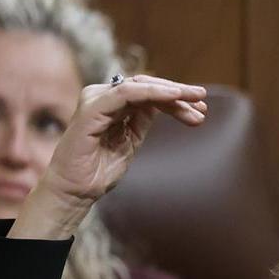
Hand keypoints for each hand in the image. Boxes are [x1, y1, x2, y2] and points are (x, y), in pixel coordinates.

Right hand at [11, 74, 207, 240]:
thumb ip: (140, 122)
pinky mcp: (92, 108)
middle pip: (146, 87)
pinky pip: (126, 93)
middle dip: (178, 94)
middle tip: (203, 101)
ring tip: (195, 101)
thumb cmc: (98, 171)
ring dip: (171, 92)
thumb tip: (163, 105)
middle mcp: (103, 97)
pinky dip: (151, 93)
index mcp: (111, 105)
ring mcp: (96, 100)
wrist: (75, 191)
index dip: (175, 100)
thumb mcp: (129, 143)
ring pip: (140, 86)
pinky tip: (173, 97)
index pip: (147, 94)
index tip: (200, 110)